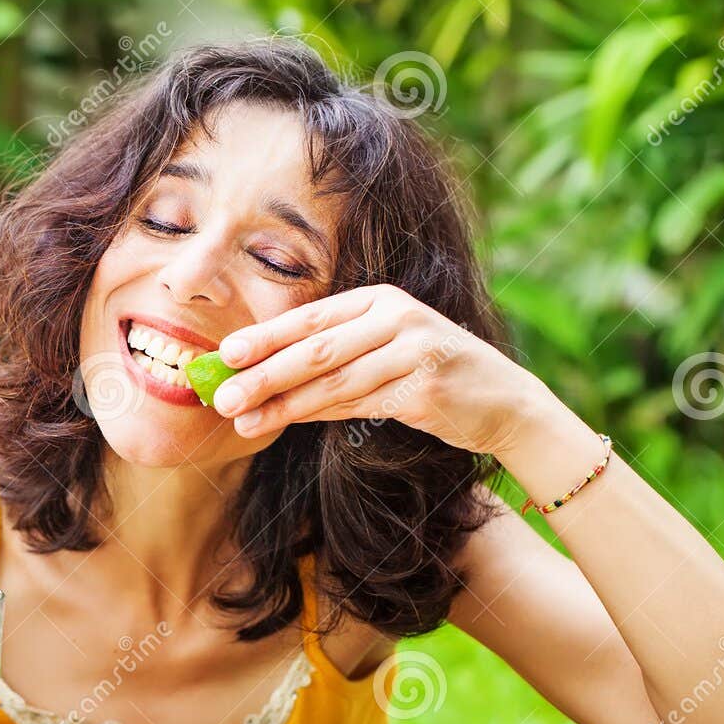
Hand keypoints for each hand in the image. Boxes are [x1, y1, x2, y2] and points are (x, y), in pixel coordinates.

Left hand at [208, 284, 546, 455]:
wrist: (501, 401)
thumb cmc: (425, 376)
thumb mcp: (378, 355)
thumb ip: (327, 363)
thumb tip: (256, 381)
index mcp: (379, 299)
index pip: (310, 319)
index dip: (264, 337)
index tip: (224, 356)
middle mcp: (397, 316)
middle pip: (316, 349)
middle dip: (263, 374)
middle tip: (222, 396)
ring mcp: (415, 350)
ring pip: (333, 381)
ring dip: (282, 403)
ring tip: (242, 419)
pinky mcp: (426, 388)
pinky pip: (360, 405)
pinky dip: (317, 416)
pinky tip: (284, 423)